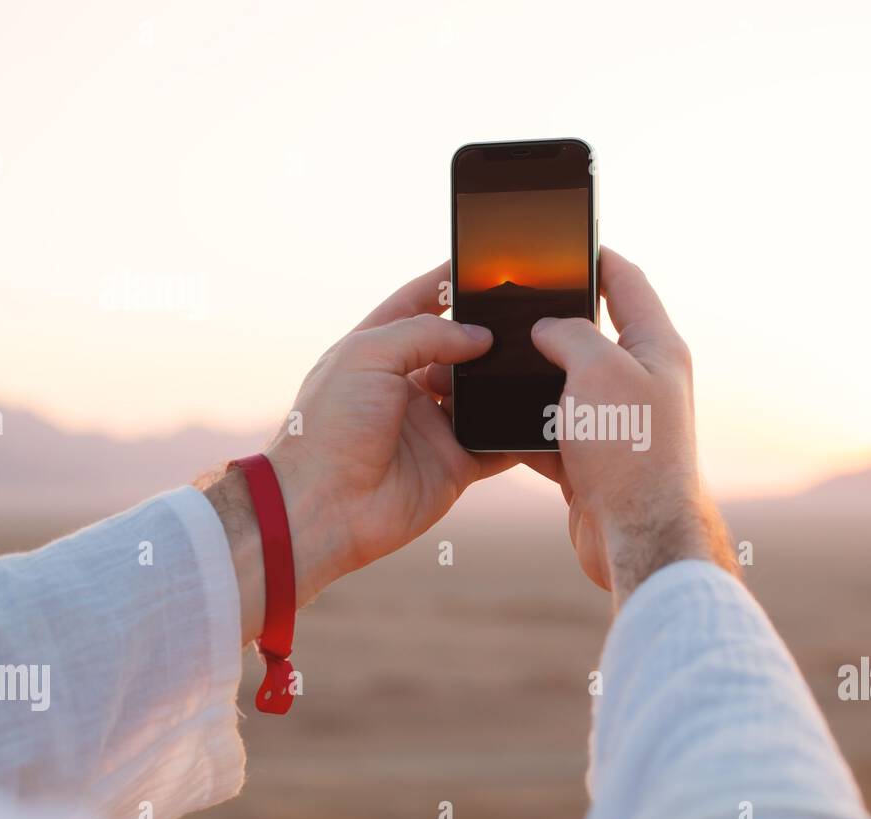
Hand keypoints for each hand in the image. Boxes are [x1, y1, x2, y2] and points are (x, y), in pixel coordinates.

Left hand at [205, 263, 515, 642]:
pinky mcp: (455, 464)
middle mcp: (406, 386)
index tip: (477, 261)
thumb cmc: (329, 427)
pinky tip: (544, 413)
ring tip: (544, 357)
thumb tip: (479, 336)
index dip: (444, 282)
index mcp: (376, 352)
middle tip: (527, 314)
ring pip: (482, 394)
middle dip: (489, 333)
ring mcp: (433, 426)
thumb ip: (425, 334)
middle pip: (458, 349)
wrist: (326, 506)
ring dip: (507, 380)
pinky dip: (518, 432)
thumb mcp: (368, 356)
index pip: (416, 305)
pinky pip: (497, 443)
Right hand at [522, 248, 735, 604]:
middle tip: (514, 304)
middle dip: (552, 321)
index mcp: (656, 347)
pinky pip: (553, 430)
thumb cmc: (630, 449)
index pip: (627, 282)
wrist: (636, 536)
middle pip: (593, 333)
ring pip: (566, 385)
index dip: (595, 256)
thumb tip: (546, 329)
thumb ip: (569, 332)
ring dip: (533, 378)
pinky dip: (526, 426)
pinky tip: (496, 421)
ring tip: (495, 364)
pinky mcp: (594, 460)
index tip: (565, 240)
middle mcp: (642, 382)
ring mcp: (618, 422)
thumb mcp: (597, 368)